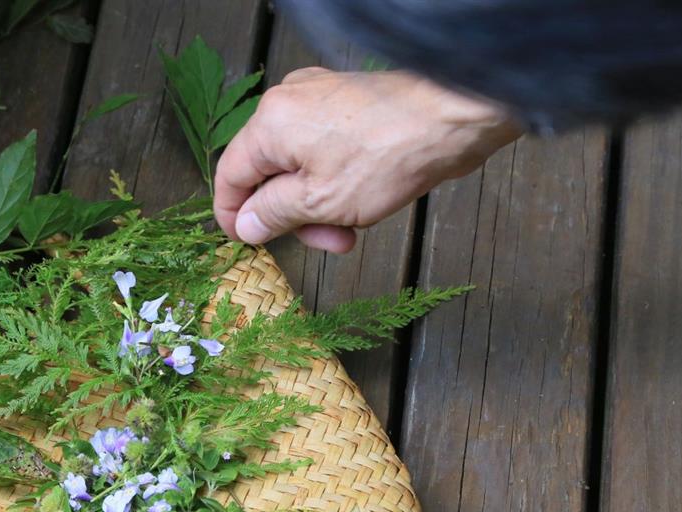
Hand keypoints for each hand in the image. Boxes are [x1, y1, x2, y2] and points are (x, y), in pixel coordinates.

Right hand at [214, 68, 521, 253]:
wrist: (452, 119)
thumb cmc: (386, 157)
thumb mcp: (319, 202)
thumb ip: (272, 214)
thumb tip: (245, 224)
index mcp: (270, 123)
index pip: (230, 175)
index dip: (232, 214)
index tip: (245, 242)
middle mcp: (288, 103)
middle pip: (268, 172)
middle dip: (293, 216)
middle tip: (326, 242)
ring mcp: (319, 99)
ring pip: (299, 166)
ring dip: (318, 205)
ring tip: (351, 229)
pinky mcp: (348, 104)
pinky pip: (324, 151)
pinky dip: (334, 182)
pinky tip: (361, 203)